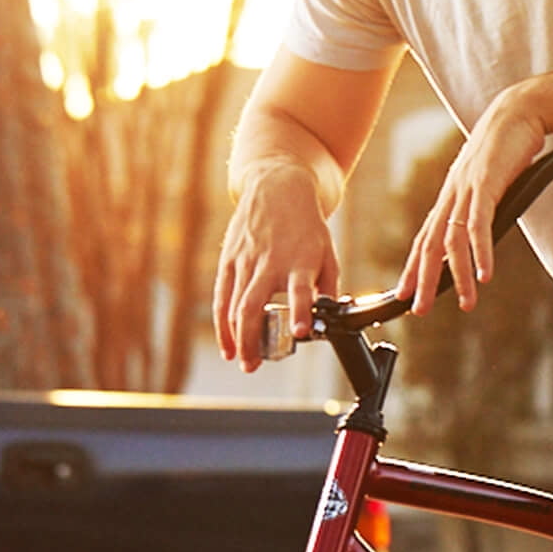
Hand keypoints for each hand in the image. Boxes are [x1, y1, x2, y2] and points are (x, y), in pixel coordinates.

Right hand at [212, 163, 340, 372]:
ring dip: (237, 336)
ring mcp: (246, 260)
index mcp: (300, 260)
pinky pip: (222, 296)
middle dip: (252, 338)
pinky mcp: (229, 259)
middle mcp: (270, 262)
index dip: (300, 310)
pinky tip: (228, 343)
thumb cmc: (307, 226)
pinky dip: (223, 322)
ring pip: (235, 304)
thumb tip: (330, 317)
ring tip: (242, 360)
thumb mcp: (328, 252)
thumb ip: (329, 286)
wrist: (277, 187)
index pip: (301, 289)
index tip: (300, 332)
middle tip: (254, 364)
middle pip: (254, 304)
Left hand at [400, 89, 546, 313]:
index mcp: (451, 195)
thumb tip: (483, 227)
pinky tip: (485, 274)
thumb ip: (483, 204)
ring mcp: (467, 189)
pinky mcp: (488, 184)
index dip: (413, 266)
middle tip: (418, 309)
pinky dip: (480, 253)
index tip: (404, 292)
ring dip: (458, 276)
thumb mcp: (490, 180)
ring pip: (454, 241)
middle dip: (423, 280)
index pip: (426, 237)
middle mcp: (452, 194)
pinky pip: (479, 225)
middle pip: (430, 244)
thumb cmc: (508, 145)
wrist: (521, 110)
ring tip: (466, 303)